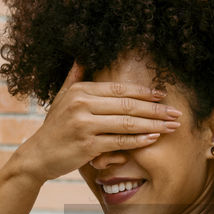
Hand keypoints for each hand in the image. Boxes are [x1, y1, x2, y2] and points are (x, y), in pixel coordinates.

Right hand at [16, 62, 182, 182]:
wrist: (38, 155)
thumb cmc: (54, 128)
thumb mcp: (61, 98)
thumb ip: (74, 78)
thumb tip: (81, 57)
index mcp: (80, 91)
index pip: (119, 89)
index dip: (143, 92)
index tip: (162, 96)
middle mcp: (82, 105)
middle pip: (127, 106)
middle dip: (155, 110)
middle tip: (176, 113)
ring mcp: (84, 125)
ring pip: (127, 123)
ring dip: (153, 125)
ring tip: (171, 126)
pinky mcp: (87, 145)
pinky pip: (119, 141)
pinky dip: (138, 140)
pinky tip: (154, 138)